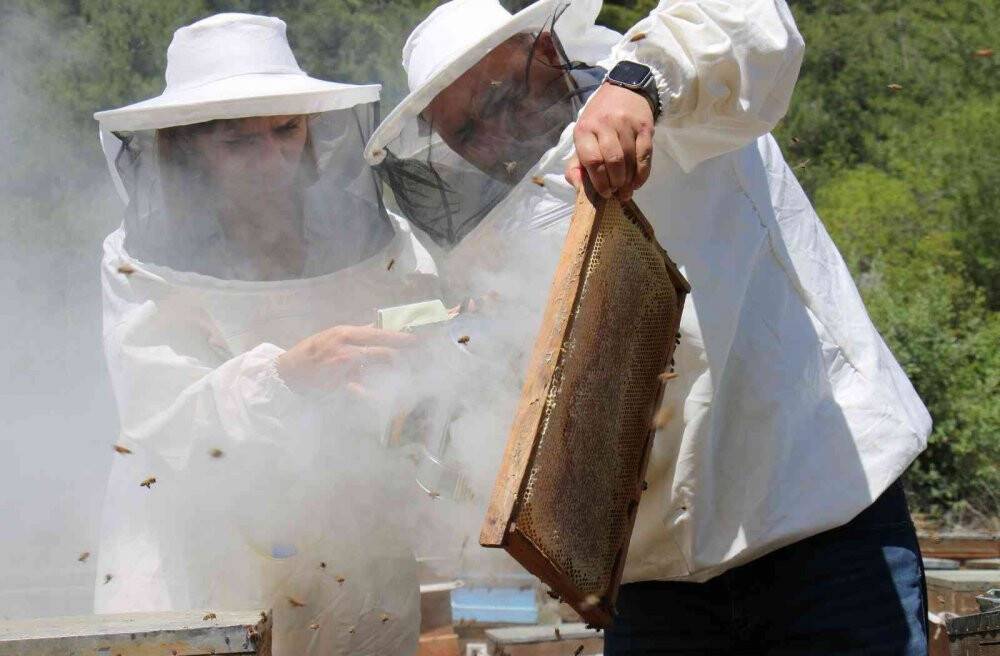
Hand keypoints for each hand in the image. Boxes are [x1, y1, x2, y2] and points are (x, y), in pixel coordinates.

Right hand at [277, 325, 414, 395]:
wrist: (288, 373)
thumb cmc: (311, 352)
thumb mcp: (332, 335)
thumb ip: (356, 333)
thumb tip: (377, 326)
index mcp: (345, 333)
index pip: (379, 334)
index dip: (400, 338)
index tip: (416, 340)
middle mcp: (347, 349)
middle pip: (384, 353)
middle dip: (402, 359)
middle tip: (413, 363)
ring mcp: (345, 370)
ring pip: (378, 370)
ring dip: (393, 373)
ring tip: (402, 377)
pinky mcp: (341, 386)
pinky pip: (365, 392)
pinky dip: (377, 395)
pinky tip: (386, 398)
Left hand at [566, 83, 654, 201]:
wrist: (624, 90)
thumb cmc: (598, 119)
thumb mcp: (582, 137)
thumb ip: (576, 165)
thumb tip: (579, 189)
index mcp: (584, 129)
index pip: (592, 160)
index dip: (599, 182)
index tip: (604, 193)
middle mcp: (605, 124)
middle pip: (613, 161)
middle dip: (616, 183)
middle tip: (616, 192)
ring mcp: (626, 124)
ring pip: (630, 160)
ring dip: (629, 181)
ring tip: (626, 190)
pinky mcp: (644, 127)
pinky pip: (645, 156)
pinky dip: (642, 174)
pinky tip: (637, 182)